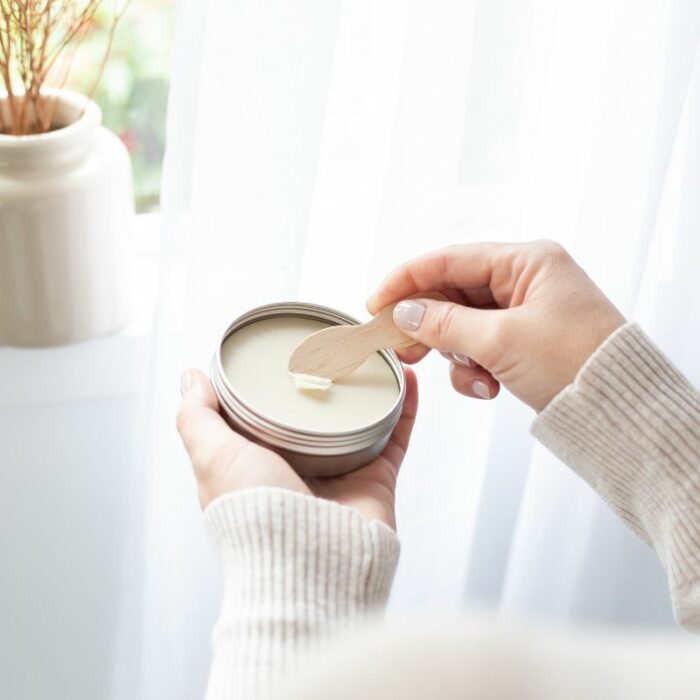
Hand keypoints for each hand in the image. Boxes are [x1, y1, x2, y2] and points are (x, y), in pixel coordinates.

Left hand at [176, 368, 417, 528]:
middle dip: (325, 384)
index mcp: (257, 466)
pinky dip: (404, 409)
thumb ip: (197, 418)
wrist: (307, 566)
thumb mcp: (213, 458)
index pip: (262, 418)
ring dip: (367, 390)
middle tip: (335, 346)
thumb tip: (191, 378)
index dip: (268, 388)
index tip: (279, 354)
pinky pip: (394, 437)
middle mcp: (297, 470)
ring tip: (373, 355)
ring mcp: (339, 475)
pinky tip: (408, 380)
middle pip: (314, 417)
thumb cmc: (253, 515)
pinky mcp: (375, 481)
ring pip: (358, 423)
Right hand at [368, 240, 624, 411]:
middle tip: (405, 349)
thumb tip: (403, 313)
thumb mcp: (501, 340)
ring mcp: (525, 311)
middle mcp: (525, 280)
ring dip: (458, 354)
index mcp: (527, 262)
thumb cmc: (574, 363)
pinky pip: (482, 346)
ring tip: (473, 377)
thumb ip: (445, 323)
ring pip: (464, 324)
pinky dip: (476, 368)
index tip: (375, 303)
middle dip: (430, 324)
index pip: (450, 260)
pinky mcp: (525, 340)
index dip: (407, 280)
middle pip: (454, 293)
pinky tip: (489, 387)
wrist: (620, 409)